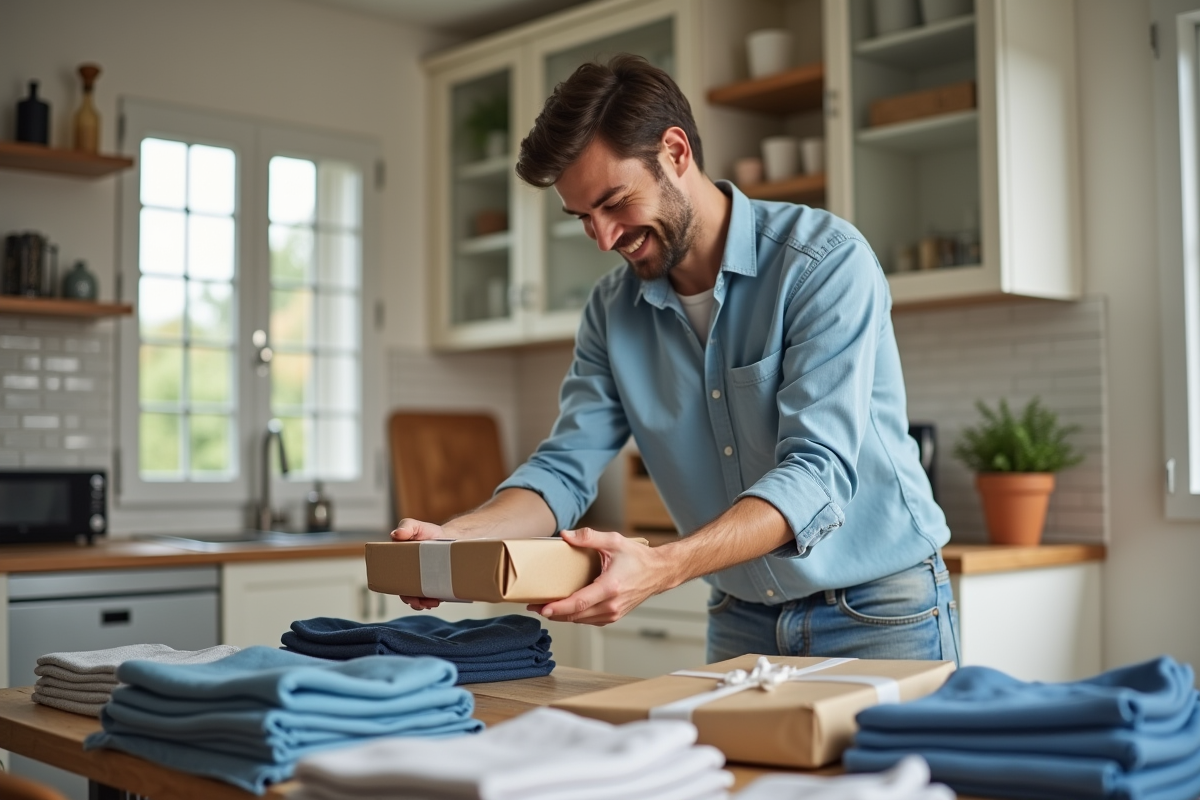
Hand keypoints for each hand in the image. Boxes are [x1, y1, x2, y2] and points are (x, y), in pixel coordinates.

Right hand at [390, 518, 449, 609]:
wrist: (448, 537)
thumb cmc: (428, 532)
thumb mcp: (416, 526)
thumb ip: (407, 527)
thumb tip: (396, 534)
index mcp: (398, 564)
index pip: (392, 579)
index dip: (395, 588)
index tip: (404, 592)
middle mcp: (407, 575)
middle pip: (405, 592)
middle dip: (411, 600)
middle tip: (420, 602)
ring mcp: (421, 581)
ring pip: (418, 598)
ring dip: (423, 604)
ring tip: (432, 603)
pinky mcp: (433, 585)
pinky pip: (431, 597)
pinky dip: (433, 601)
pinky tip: (438, 600)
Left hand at [530, 528, 672, 625]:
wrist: (659, 572)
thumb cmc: (639, 558)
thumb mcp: (614, 541)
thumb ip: (589, 537)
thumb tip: (565, 535)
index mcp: (610, 587)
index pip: (579, 603)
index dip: (558, 608)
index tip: (542, 607)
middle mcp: (612, 605)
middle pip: (576, 615)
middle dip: (553, 613)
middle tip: (535, 606)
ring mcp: (614, 613)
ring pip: (581, 620)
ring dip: (563, 616)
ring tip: (546, 608)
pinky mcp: (614, 616)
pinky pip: (590, 620)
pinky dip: (576, 616)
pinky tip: (566, 609)